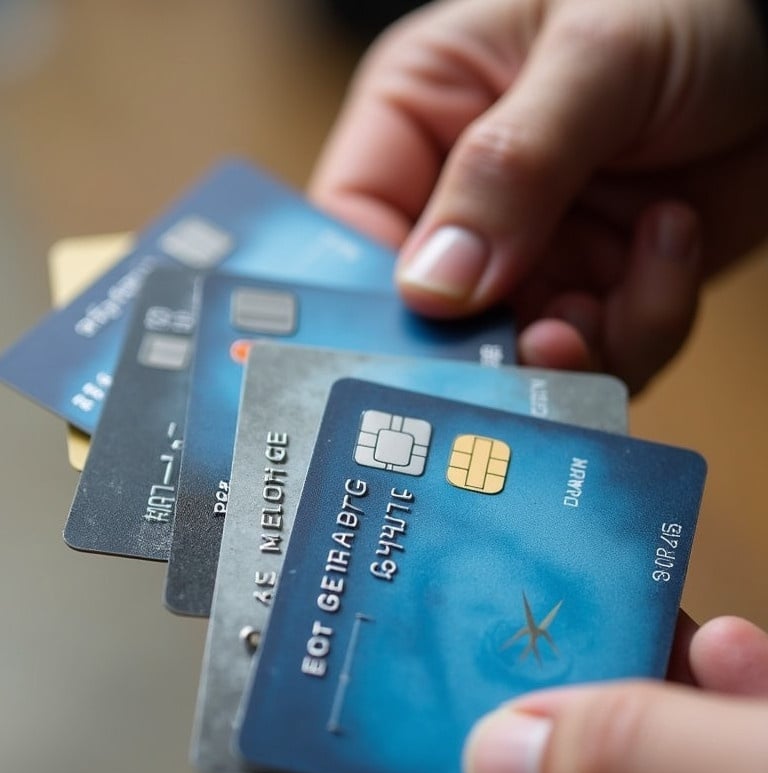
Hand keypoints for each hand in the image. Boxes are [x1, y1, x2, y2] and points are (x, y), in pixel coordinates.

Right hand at [311, 0, 767, 390]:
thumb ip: (509, 167)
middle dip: (479, 353)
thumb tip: (433, 288)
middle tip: (529, 350)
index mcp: (424, 120)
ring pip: (520, 360)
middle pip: (432, 323)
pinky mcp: (604, 292)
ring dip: (573, 350)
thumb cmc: (686, 2)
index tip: (395, 354)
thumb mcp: (592, 56)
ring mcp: (536, 256)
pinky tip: (673, 240)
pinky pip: (605, 355)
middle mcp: (467, 203)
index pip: (350, 231)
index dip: (362, 302)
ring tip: (604, 301)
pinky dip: (644, 323)